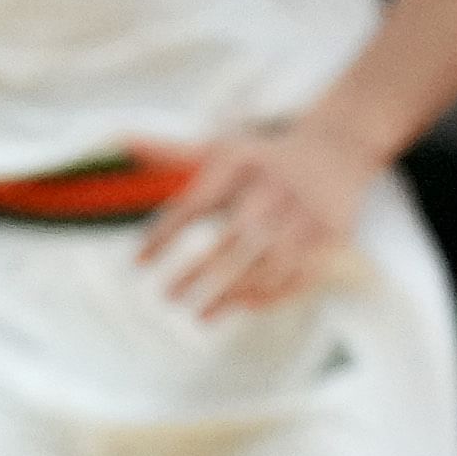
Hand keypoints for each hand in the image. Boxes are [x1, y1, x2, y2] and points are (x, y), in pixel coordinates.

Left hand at [138, 111, 382, 324]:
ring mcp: (304, 219)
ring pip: (266, 266)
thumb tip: (118, 140)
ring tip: (198, 315)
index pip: (195, 205)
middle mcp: (273, 193)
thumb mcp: (221, 149)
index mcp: (241, 169)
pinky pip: (296, 278)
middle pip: (232, 239)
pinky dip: (266, 298)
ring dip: (231, 294)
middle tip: (166, 297)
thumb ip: (170, 153)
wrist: (338, 150)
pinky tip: (239, 309)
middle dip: (197, 273)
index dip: (164, 236)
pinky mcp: (328, 241)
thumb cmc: (264, 158)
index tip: (137, 263)